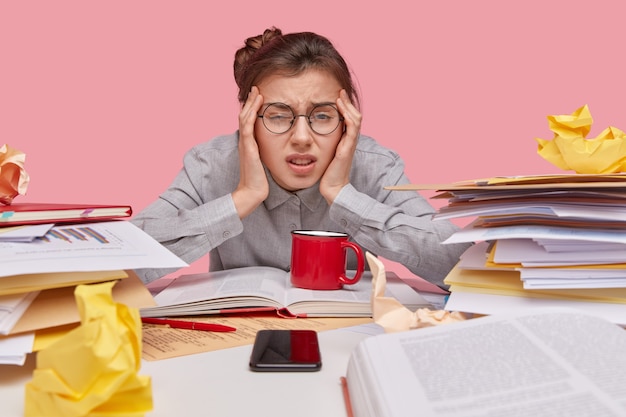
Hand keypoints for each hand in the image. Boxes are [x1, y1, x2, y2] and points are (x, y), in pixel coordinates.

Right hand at [232, 86, 268, 218]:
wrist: (252, 192)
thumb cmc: (260, 181)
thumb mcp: (264, 163)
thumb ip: (267, 154)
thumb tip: (278, 150)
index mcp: (249, 144)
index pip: (249, 122)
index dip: (253, 109)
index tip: (260, 98)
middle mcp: (245, 142)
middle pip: (245, 115)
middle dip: (251, 102)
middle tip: (256, 89)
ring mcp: (245, 143)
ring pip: (245, 117)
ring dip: (251, 103)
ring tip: (257, 91)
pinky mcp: (248, 147)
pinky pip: (248, 125)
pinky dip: (251, 112)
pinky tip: (257, 104)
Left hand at [319, 89, 361, 203]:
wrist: (333, 188)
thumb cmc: (327, 173)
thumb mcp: (325, 154)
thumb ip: (323, 144)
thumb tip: (310, 136)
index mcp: (346, 141)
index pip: (349, 119)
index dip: (345, 107)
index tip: (337, 96)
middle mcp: (350, 141)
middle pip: (355, 115)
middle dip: (347, 102)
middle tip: (340, 91)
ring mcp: (350, 144)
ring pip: (355, 118)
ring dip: (348, 105)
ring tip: (340, 95)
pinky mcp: (347, 148)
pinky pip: (352, 127)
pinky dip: (347, 115)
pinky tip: (340, 107)